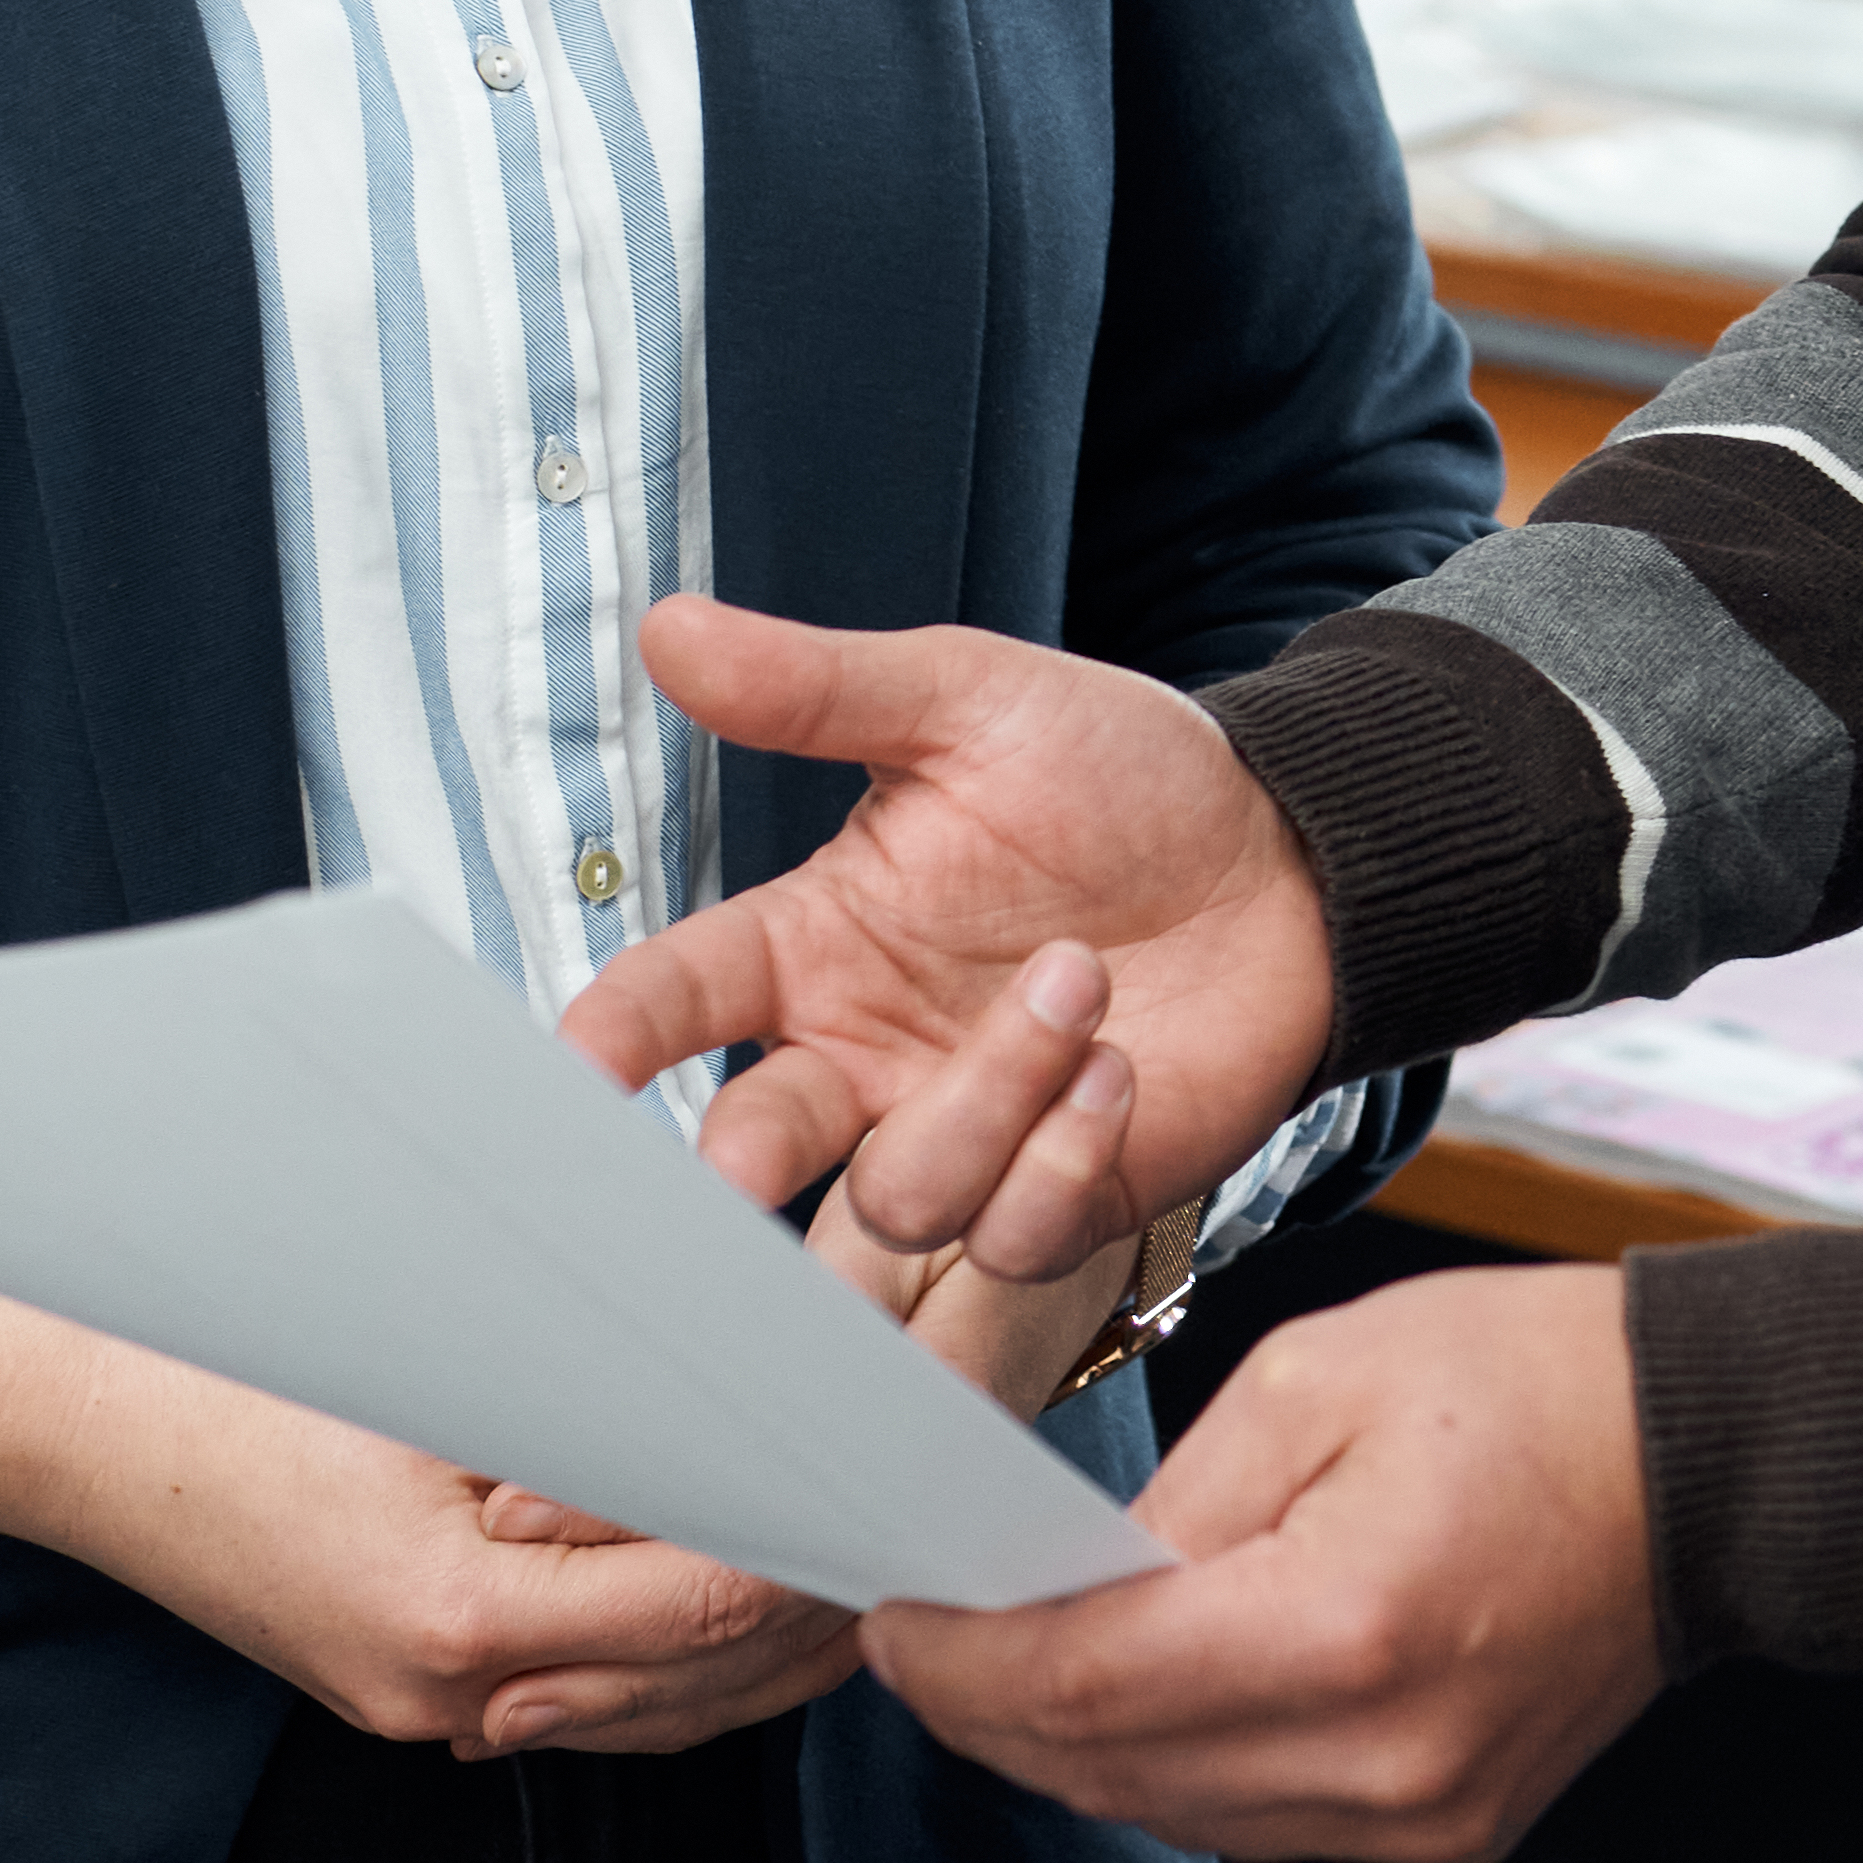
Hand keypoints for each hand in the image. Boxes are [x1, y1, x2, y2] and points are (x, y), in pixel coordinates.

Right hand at [0, 1292, 861, 1759]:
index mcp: (457, 1614)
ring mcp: (429, 1712)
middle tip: (921, 1518)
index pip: (702, 1604)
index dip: (818, 1542)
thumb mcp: (429, 1366)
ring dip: (766, 1639)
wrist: (69, 1419)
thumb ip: (590, 1411)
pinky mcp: (411, 1695)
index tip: (900, 1482)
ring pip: (662, 1709)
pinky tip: (741, 1586)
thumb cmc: (232, 1361)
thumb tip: (749, 1406)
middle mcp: (451, 1693)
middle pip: (704, 1681)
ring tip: (864, 1548)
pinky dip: (679, 1654)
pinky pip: (592, 1699)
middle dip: (822, 1602)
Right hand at [567, 611, 1342, 1236]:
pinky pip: (1016, 1235)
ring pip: (901, 1193)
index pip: (681, 996)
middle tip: (732, 1157)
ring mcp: (965, 1135)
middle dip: (731, 1162)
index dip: (618, 1033)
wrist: (1290, 851)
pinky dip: (1063, 1156)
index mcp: (819, 944)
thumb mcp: (968, 702)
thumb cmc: (1123, 776)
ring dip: (986, 1094)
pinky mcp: (1061, 1196)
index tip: (573, 1060)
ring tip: (1083, 983)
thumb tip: (669, 627)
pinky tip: (1122, 1069)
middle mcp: (869, 1057)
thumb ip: (816, 687)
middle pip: (753, 1145)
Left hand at [857, 1257, 1663, 1862]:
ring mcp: (1423, 1818)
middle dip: (995, 1710)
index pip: (1086, 1689)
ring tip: (1015, 1661)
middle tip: (924, 1641)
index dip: (960, 1666)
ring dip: (1080, 1747)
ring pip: (1176, 1816)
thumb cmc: (1528, 1379)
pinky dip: (1182, 1764)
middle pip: (1115, 1776)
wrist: (1713, 1461)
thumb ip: (1173, 1508)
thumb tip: (1061, 1591)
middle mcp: (1383, 1759)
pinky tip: (1149, 1689)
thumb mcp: (1316, 1378)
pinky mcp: (1448, 1836)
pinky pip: (1260, 1822)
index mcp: (1345, 1628)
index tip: (889, 1620)